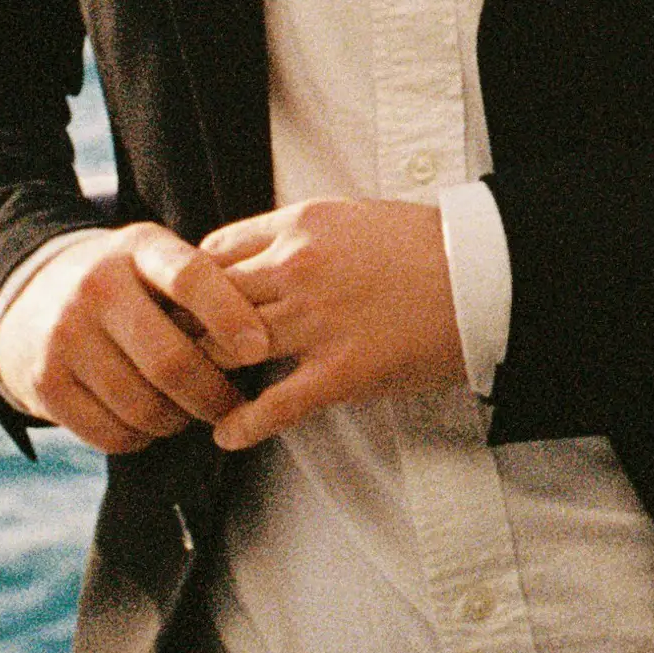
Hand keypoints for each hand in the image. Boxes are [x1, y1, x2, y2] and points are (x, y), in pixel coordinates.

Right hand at [0, 223, 270, 452]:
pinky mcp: (44, 382)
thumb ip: (205, 282)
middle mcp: (96, 287)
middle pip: (170, 360)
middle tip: (233, 405)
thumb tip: (270, 330)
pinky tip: (151, 424)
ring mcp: (65, 336)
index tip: (261, 349)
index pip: (191, 278)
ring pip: (143, 405)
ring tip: (192, 414)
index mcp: (137, 249)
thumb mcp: (155, 259)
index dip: (231, 316)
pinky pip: (110, 432)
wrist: (29, 295)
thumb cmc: (125, 283)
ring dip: (179, 421)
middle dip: (213, 394)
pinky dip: (142, 438)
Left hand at [204, 197, 466, 449]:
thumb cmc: (426, 245)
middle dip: (184, 328)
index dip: (191, 282)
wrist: (486, 272)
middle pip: (208, 301)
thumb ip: (301, 235)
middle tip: (167, 354)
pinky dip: (242, 425)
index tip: (184, 305)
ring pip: (228, 349)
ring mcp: (318, 321)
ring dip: (204, 375)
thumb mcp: (353, 216)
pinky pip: (276, 404)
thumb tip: (260, 258)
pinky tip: (225, 435)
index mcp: (301, 225)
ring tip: (190, 396)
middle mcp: (298, 269)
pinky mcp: (343, 370)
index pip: (215, 251)